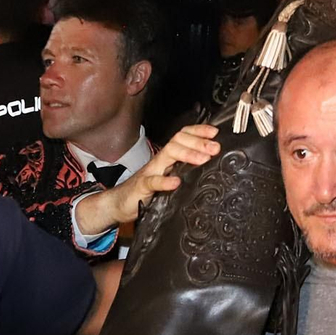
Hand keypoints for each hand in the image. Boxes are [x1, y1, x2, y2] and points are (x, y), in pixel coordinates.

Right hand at [75, 123, 219, 234]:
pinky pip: (152, 181)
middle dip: (198, 142)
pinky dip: (165, 181)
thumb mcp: (170, 178)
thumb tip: (213, 167)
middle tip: (215, 148)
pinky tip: (176, 182)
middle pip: (178, 141)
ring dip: (187, 154)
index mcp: (169, 157)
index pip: (184, 136)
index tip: (216, 133)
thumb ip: (186, 171)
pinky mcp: (141, 187)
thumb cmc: (148, 190)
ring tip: (203, 159)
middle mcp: (160, 160)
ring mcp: (150, 172)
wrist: (118, 203)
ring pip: (168, 154)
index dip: (199, 131)